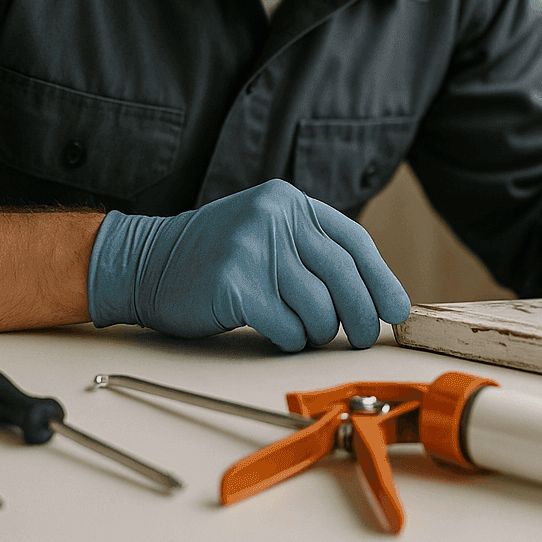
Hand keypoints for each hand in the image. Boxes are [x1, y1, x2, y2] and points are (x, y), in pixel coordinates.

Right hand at [86, 179, 410, 350]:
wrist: (146, 263)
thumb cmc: (214, 256)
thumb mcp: (265, 230)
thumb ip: (309, 247)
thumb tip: (368, 294)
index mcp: (288, 201)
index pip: (353, 241)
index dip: (380, 278)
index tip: (395, 309)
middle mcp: (274, 219)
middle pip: (343, 275)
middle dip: (361, 314)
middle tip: (363, 337)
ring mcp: (253, 249)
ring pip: (318, 306)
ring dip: (320, 331)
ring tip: (306, 332)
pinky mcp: (235, 284)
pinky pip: (287, 326)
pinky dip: (291, 340)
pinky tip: (279, 335)